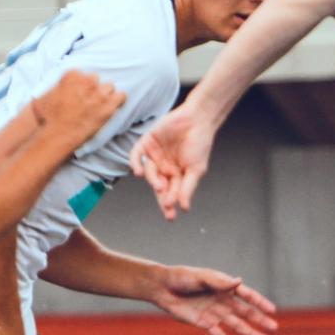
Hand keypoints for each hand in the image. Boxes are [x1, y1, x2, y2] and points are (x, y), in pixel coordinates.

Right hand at [32, 70, 125, 149]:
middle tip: (89, 100)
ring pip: (110, 87)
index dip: (81, 85)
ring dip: (106, 94)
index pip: (83, 74)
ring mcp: (99, 94)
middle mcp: (88, 82)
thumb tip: (61, 87)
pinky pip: (121, 97)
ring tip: (101, 105)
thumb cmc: (49, 118)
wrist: (57, 134)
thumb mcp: (47, 94)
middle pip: (96, 79)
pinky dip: (118, 101)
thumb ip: (59, 85)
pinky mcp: (108, 107)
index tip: (79, 93)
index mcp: (72, 75)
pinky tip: (113, 106)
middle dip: (93, 88)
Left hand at [131, 105, 217, 219]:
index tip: (171, 215)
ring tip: (159, 186)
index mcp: (176, 174)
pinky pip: (136, 156)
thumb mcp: (196, 169)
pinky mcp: (146, 143)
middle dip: (161, 198)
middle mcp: (164, 167)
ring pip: (148, 173)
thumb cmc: (200, 143)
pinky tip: (137, 172)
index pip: (170, 193)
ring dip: (152, 180)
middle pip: (158, 186)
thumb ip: (188, 188)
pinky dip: (135, 164)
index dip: (169, 204)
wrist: (197, 119)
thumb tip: (184, 207)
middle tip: (165, 206)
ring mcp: (154, 155)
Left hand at [154, 265, 277, 334]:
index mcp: (225, 286)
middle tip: (274, 329)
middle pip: (245, 312)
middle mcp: (223, 301)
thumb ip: (220, 282)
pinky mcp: (204, 324)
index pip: (247, 295)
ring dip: (249, 333)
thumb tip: (239, 282)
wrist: (163, 288)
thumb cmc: (183, 277)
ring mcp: (215, 313)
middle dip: (259, 320)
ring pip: (236, 325)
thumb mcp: (202, 277)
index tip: (272, 310)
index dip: (260, 302)